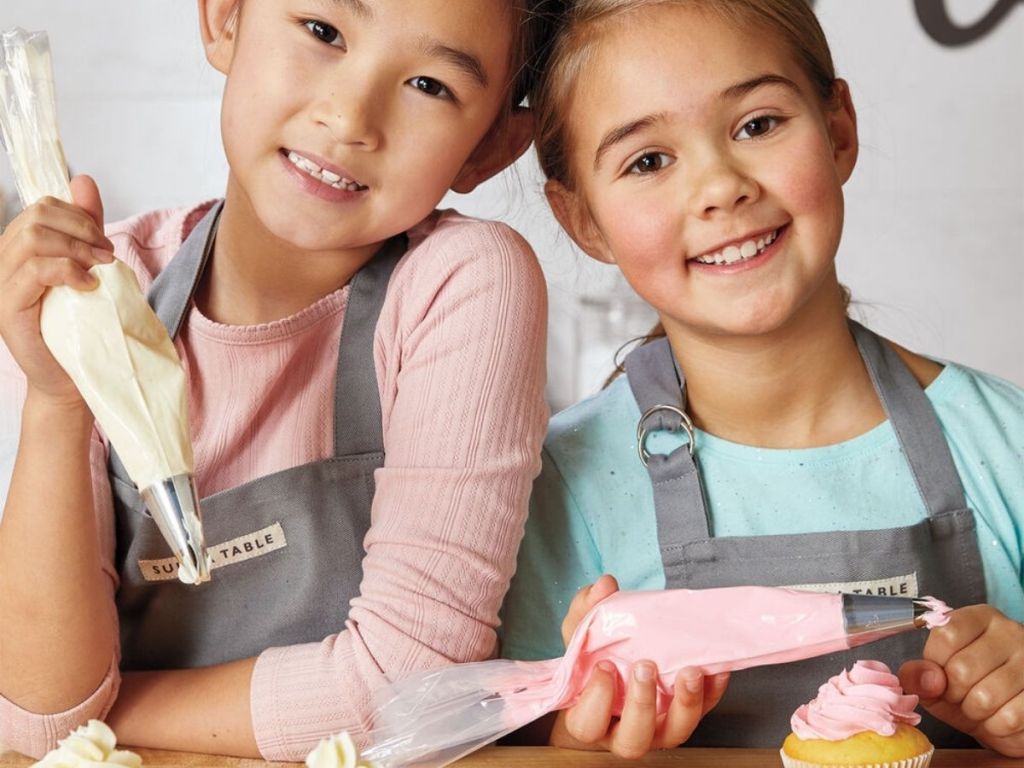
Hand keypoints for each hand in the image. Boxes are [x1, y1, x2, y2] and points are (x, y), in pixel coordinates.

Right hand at [0, 175, 113, 404]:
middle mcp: (1, 262)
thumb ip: (83, 227)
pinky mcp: (8, 308)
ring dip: (78, 249)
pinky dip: (69, 271)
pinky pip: (36, 270)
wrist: (71, 378)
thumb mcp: (86, 267)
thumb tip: (83, 180)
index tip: (104, 242)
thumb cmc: (80, 327)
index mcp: (17, 250)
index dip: (78, 216)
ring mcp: (0, 284)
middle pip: (37, 216)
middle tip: (107, 256)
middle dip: (81, 229)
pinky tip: (89, 286)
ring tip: (101, 269)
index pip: (41, 207)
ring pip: (34, 238)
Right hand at [550, 575, 730, 757]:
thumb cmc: (594, 658)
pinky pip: (704, 711)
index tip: (604, 666)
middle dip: (641, 704)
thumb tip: (605, 585)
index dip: (596, 700)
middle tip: (645, 666)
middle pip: (633, 741)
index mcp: (589, 718)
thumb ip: (586, 609)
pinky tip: (715, 668)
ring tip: (691, 671)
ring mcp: (657, 730)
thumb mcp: (581, 633)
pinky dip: (712, 691)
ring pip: (675, 733)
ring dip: (685, 703)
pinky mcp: (684, 717)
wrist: (619, 669)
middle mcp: (623, 733)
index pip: (587, 725)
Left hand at [898, 604, 1023, 756]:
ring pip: (985, 697)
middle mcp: (1009, 632)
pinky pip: (1009, 718)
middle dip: (953, 693)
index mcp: (979, 618)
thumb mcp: (934, 679)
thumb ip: (918, 674)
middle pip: (962, 669)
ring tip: (979, 706)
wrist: (1005, 717)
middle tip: (960, 695)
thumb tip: (925, 679)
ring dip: (974, 712)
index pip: (946, 635)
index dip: (935, 664)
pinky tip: (999, 717)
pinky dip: (996, 726)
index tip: (939, 674)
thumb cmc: (967, 690)